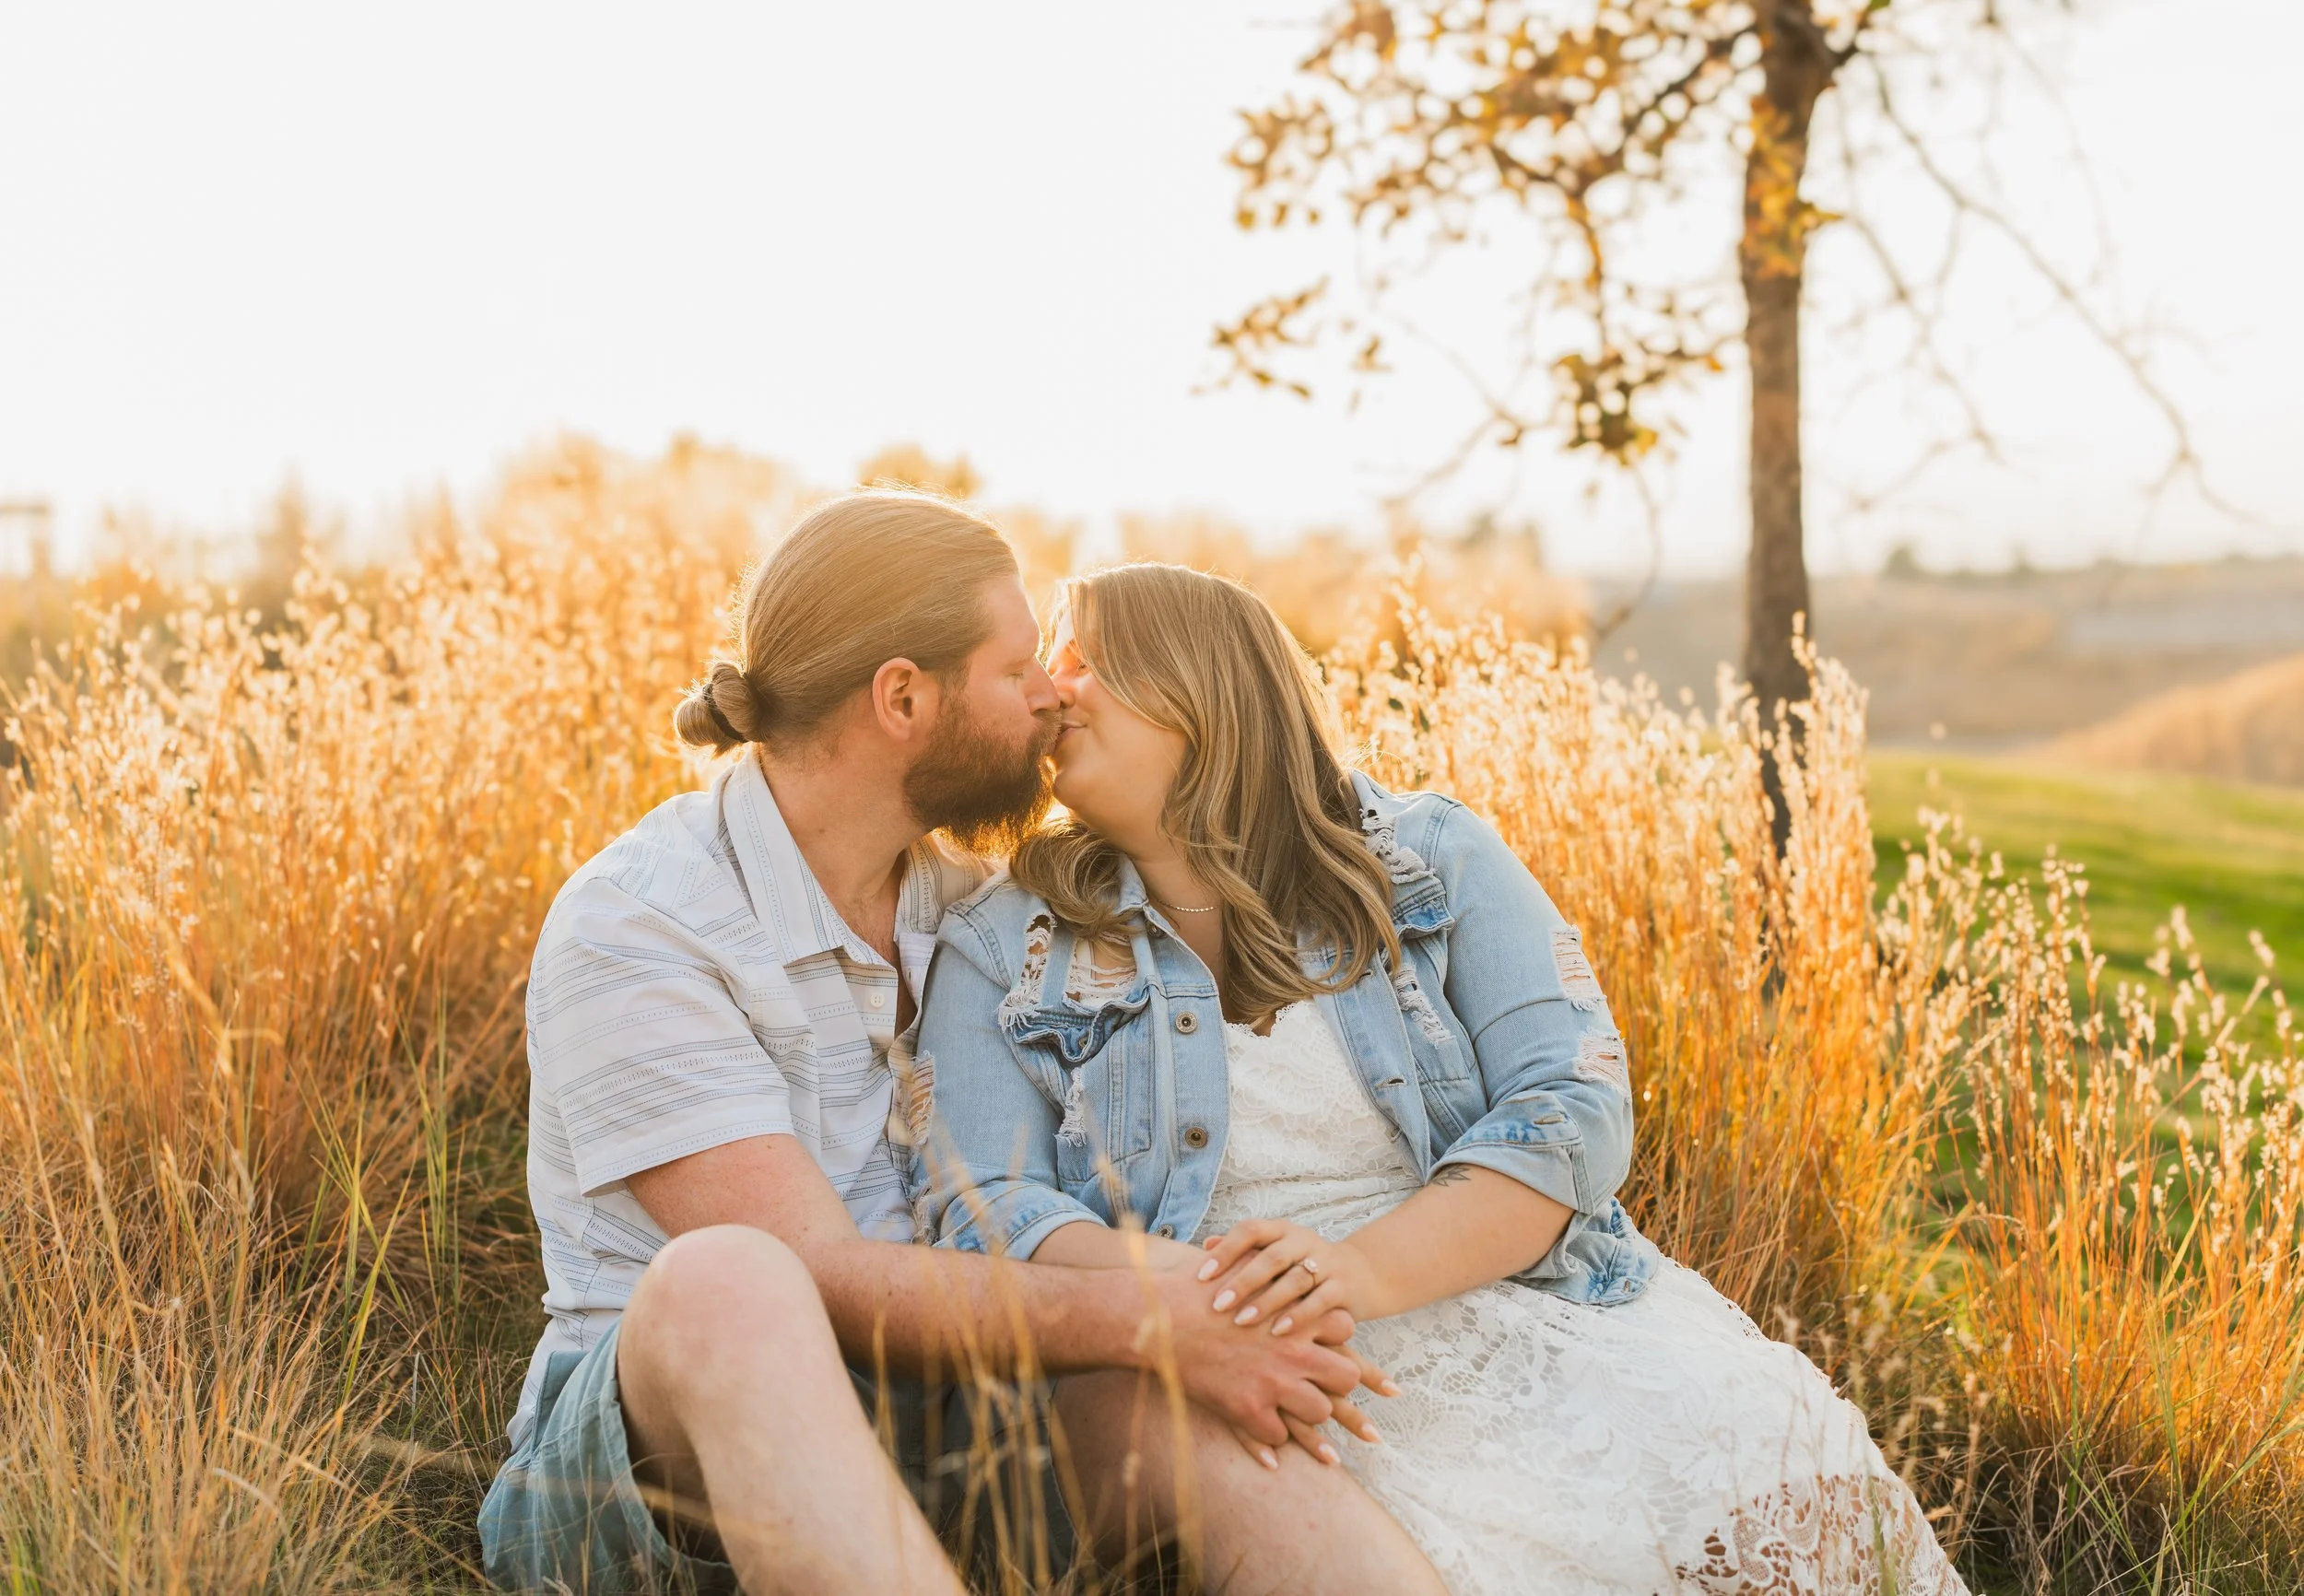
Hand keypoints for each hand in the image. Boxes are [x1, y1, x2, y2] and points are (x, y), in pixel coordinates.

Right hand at [1140, 1251, 1390, 1469]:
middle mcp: (1292, 1350)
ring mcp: (1272, 1382)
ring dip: (1314, 1420)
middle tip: (1355, 1414)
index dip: (1358, 1351)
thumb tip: (1286, 1263)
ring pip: (1317, 1411)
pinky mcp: (1247, 1409)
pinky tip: (1273, 1451)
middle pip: (1343, 1377)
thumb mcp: (1242, 1271)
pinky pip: (1277, 1436)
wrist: (1157, 1319)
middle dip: (1346, 1392)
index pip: (1344, 1332)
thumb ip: (1272, 1274)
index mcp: (1293, 1314)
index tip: (1381, 1379)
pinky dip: (1274, 1441)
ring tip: (1322, 1440)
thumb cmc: (1196, 1290)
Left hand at [1199, 1219, 1383, 1333]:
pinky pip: (1320, 1301)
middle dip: (1242, 1281)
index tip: (1200, 1276)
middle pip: (1271, 1256)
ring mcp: (1327, 1263)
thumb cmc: (1303, 1267)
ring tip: (1242, 1321)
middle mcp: (1304, 1241)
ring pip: (1295, 1279)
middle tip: (1216, 1305)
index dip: (1225, 1251)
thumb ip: (1244, 1250)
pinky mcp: (1344, 1287)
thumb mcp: (1276, 1252)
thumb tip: (1205, 1246)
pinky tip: (1278, 1332)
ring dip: (1267, 1301)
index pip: (1250, 1230)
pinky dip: (1299, 1316)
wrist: (1362, 1275)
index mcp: (1282, 1230)